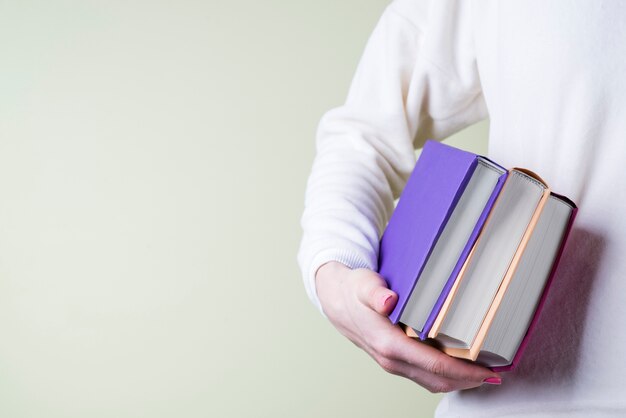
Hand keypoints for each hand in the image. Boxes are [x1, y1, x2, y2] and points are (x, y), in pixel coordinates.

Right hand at [315, 262, 501, 391]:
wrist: (336, 299)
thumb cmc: (354, 290)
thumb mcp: (364, 284)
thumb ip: (376, 293)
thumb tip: (388, 300)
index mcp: (389, 344)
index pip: (434, 365)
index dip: (464, 371)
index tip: (488, 370)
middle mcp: (392, 360)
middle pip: (437, 380)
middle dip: (468, 380)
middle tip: (496, 373)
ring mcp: (393, 363)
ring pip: (431, 381)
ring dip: (458, 381)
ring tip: (483, 372)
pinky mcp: (395, 360)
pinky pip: (423, 375)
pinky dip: (445, 375)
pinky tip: (459, 366)